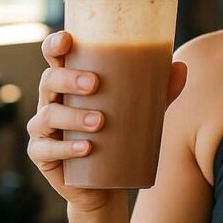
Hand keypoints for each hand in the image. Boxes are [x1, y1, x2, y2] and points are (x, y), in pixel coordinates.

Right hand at [25, 31, 187, 212]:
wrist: (105, 183)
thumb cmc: (118, 135)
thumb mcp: (140, 111)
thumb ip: (159, 90)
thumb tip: (181, 67)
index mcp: (69, 84)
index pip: (55, 58)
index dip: (55, 44)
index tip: (68, 39)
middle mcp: (51, 101)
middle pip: (49, 81)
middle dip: (69, 79)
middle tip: (94, 84)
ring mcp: (43, 129)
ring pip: (49, 116)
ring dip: (73, 116)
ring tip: (100, 122)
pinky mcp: (41, 155)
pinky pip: (47, 150)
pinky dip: (67, 149)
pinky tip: (85, 148)